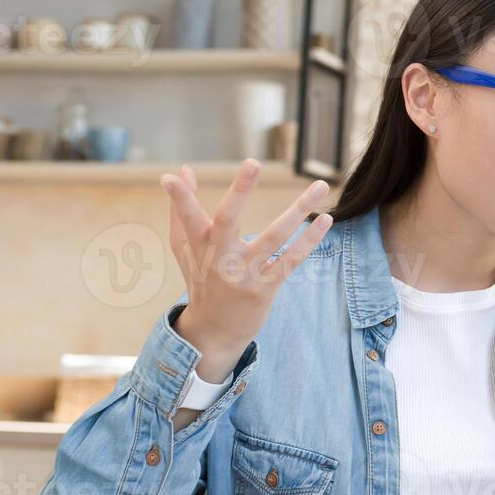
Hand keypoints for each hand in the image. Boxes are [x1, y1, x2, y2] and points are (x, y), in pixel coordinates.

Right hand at [160, 160, 332, 380]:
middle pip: (227, 220)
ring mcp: (243, 274)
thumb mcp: (186, 248)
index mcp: (199, 246)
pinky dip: (308, 241)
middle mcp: (219, 259)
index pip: (186, 219)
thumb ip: (182, 210)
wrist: (214, 331)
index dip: (179, 199)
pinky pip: (290, 261)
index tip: (169, 178)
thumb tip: (184, 169)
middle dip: (239, 191)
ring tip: (320, 185)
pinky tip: (325, 220)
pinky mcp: (265, 289)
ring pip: (272, 237)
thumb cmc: (201, 281)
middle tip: (253, 163)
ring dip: (298, 210)